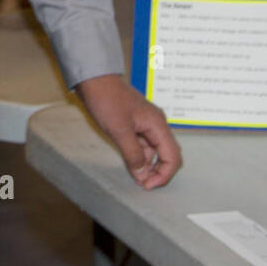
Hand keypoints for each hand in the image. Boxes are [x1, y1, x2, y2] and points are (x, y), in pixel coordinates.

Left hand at [73, 73, 181, 189]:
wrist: (94, 79)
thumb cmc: (107, 100)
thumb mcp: (119, 131)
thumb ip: (133, 155)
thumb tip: (143, 175)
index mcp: (157, 124)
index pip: (173, 156)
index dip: (164, 175)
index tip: (147, 185)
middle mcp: (156, 124)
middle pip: (167, 154)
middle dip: (158, 172)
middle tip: (142, 184)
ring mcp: (146, 124)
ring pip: (154, 151)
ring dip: (148, 165)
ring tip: (135, 176)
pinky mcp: (136, 124)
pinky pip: (143, 145)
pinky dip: (139, 156)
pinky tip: (130, 162)